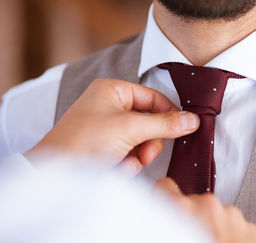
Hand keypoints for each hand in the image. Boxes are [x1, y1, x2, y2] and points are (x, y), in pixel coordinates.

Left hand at [25, 79, 199, 173]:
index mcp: (113, 90)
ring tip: (129, 163)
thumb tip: (193, 120)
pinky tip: (117, 168)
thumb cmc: (85, 141)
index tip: (184, 128)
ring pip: (141, 139)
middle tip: (147, 154)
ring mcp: (106, 126)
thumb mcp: (129, 129)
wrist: (54, 173)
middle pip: (149, 120)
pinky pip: (129, 151)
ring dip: (140, 154)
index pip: (153, 97)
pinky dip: (128, 161)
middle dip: (150, 141)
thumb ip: (164, 124)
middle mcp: (110, 105)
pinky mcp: (104, 146)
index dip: (169, 113)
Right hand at [156, 178, 255, 242]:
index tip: (165, 203)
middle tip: (192, 236)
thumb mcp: (167, 233)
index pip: (166, 185)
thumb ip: (165, 218)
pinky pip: (237, 227)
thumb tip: (159, 217)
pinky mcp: (251, 229)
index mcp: (181, 209)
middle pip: (195, 202)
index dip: (164, 196)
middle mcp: (208, 206)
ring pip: (218, 215)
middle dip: (193, 216)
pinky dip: (232, 237)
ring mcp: (233, 217)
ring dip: (214, 227)